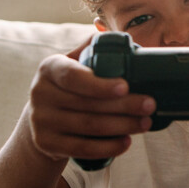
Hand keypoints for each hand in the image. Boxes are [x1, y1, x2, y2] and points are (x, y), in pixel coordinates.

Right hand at [22, 37, 154, 164]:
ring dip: (122, 126)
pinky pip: (82, 149)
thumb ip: (91, 49)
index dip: (99, 84)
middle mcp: (40, 94)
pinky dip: (108, 147)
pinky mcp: (47, 144)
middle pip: (88, 104)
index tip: (125, 86)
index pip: (73, 76)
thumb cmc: (67, 88)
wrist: (38, 121)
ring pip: (89, 127)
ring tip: (145, 123)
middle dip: (124, 106)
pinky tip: (126, 142)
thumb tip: (119, 38)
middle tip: (150, 105)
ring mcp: (42, 122)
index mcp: (49, 68)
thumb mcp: (71, 64)